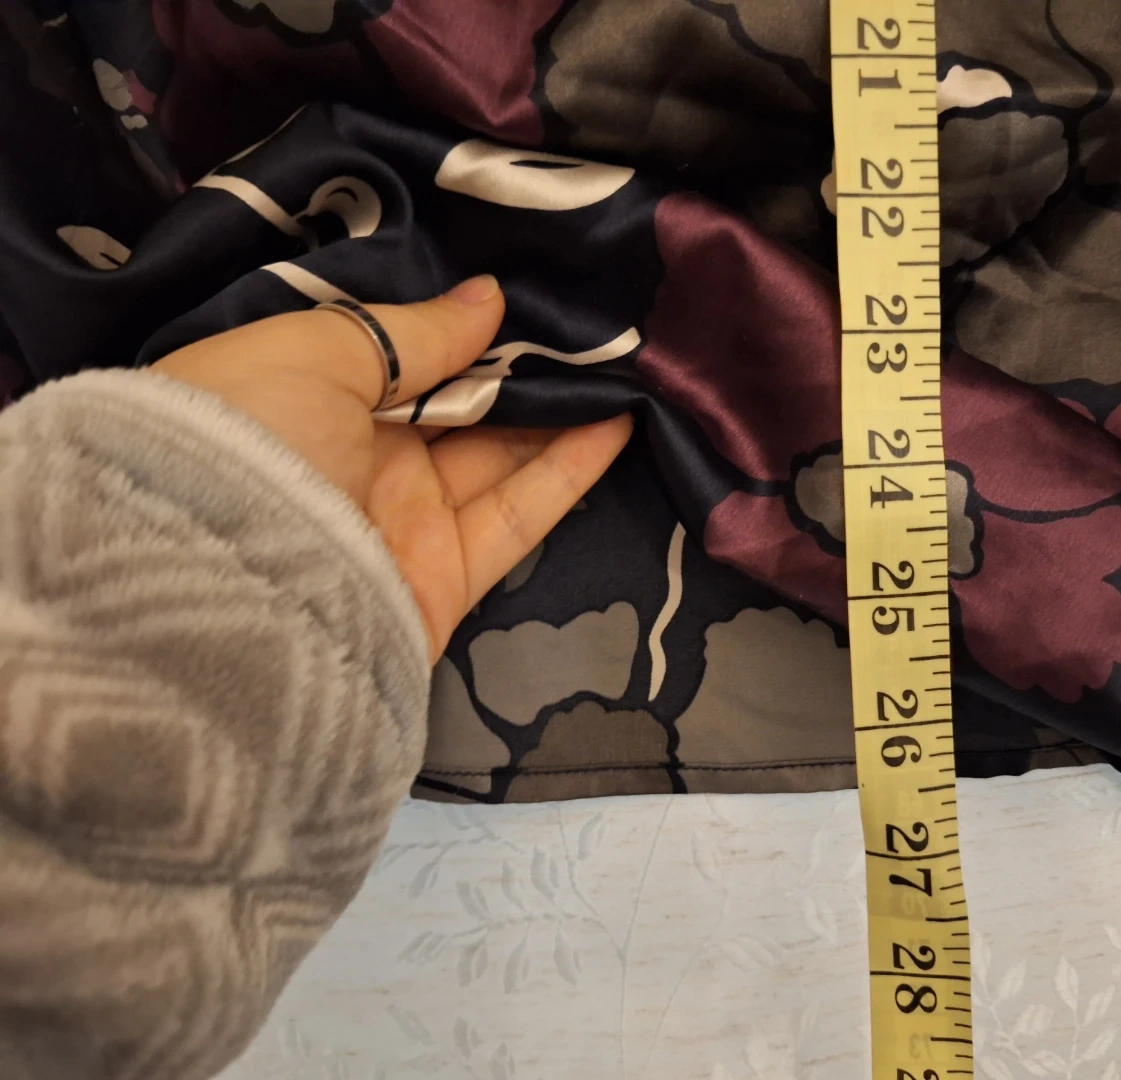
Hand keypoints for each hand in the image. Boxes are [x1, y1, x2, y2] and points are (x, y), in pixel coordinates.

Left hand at [153, 276, 632, 662]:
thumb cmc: (252, 435)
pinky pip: (519, 514)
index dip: (456, 326)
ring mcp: (406, 521)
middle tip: (586, 317)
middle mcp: (357, 461)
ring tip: (620, 358)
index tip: (523, 289)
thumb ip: (410, 329)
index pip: (395, 356)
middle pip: (455, 405)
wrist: (222, 592)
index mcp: (306, 400)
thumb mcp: (314, 353)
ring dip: (557, 409)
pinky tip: (619, 417)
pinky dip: (570, 469)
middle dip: (516, 363)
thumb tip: (490, 296)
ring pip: (497, 455)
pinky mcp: (449, 574)